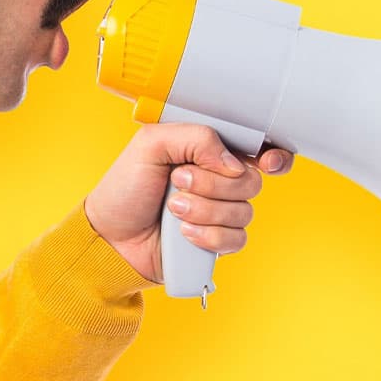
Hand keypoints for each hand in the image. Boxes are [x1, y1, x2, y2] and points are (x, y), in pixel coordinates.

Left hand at [84, 123, 293, 283]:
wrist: (109, 237)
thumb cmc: (125, 188)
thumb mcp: (150, 144)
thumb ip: (195, 138)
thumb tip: (233, 162)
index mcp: (208, 153)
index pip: (256, 150)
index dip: (271, 156)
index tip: (265, 162)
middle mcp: (218, 182)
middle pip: (251, 182)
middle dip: (213, 185)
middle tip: (178, 182)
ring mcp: (219, 213)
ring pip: (244, 212)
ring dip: (205, 211)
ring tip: (172, 209)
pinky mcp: (216, 242)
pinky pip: (236, 240)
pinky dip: (209, 236)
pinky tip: (183, 233)